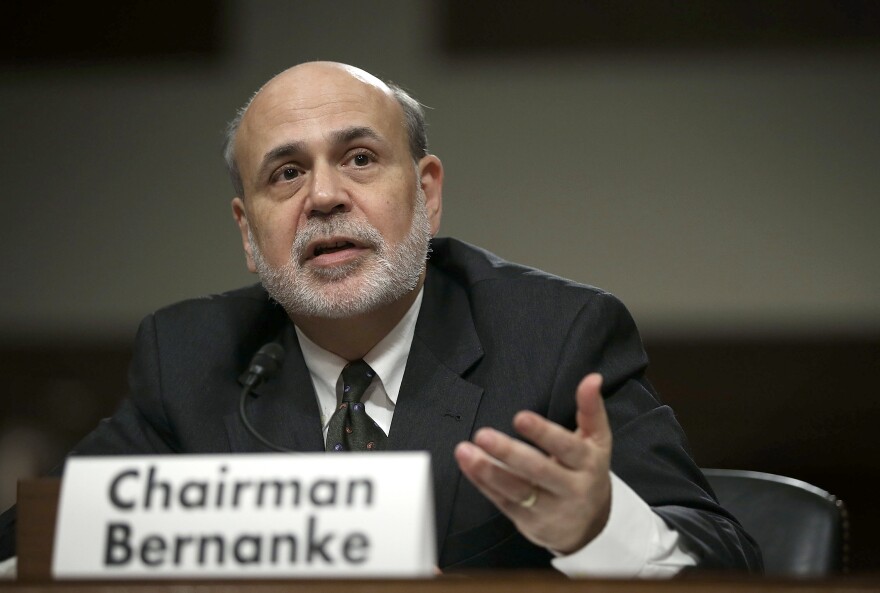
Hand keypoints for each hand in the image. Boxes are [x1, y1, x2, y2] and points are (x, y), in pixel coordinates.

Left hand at [454, 373, 611, 553]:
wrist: (590, 525)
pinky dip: (483, 483)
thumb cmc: (587, 471)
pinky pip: (503, 502)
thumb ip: (591, 409)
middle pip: (539, 470)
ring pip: (517, 490)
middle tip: (482, 434)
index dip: (544, 433)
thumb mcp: (597, 441)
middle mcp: (571, 488)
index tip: (520, 417)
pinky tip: (468, 465)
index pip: (567, 447)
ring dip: (488, 470)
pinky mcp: (529, 522)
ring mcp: (549, 508)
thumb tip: (592, 378)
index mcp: (589, 463)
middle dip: (509, 452)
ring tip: (465, 451)